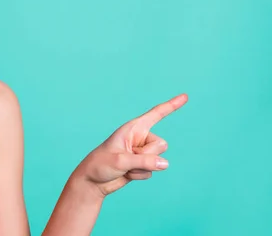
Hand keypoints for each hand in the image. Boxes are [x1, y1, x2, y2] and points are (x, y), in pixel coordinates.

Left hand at [73, 93, 187, 197]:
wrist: (93, 181)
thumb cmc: (100, 165)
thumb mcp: (121, 161)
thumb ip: (144, 161)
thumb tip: (165, 164)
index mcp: (133, 128)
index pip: (156, 114)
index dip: (171, 105)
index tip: (185, 96)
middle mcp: (139, 138)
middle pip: (162, 144)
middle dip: (147, 155)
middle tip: (126, 159)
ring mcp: (141, 152)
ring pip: (159, 160)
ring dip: (141, 168)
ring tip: (123, 167)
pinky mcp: (142, 165)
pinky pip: (152, 171)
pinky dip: (139, 175)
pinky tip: (125, 174)